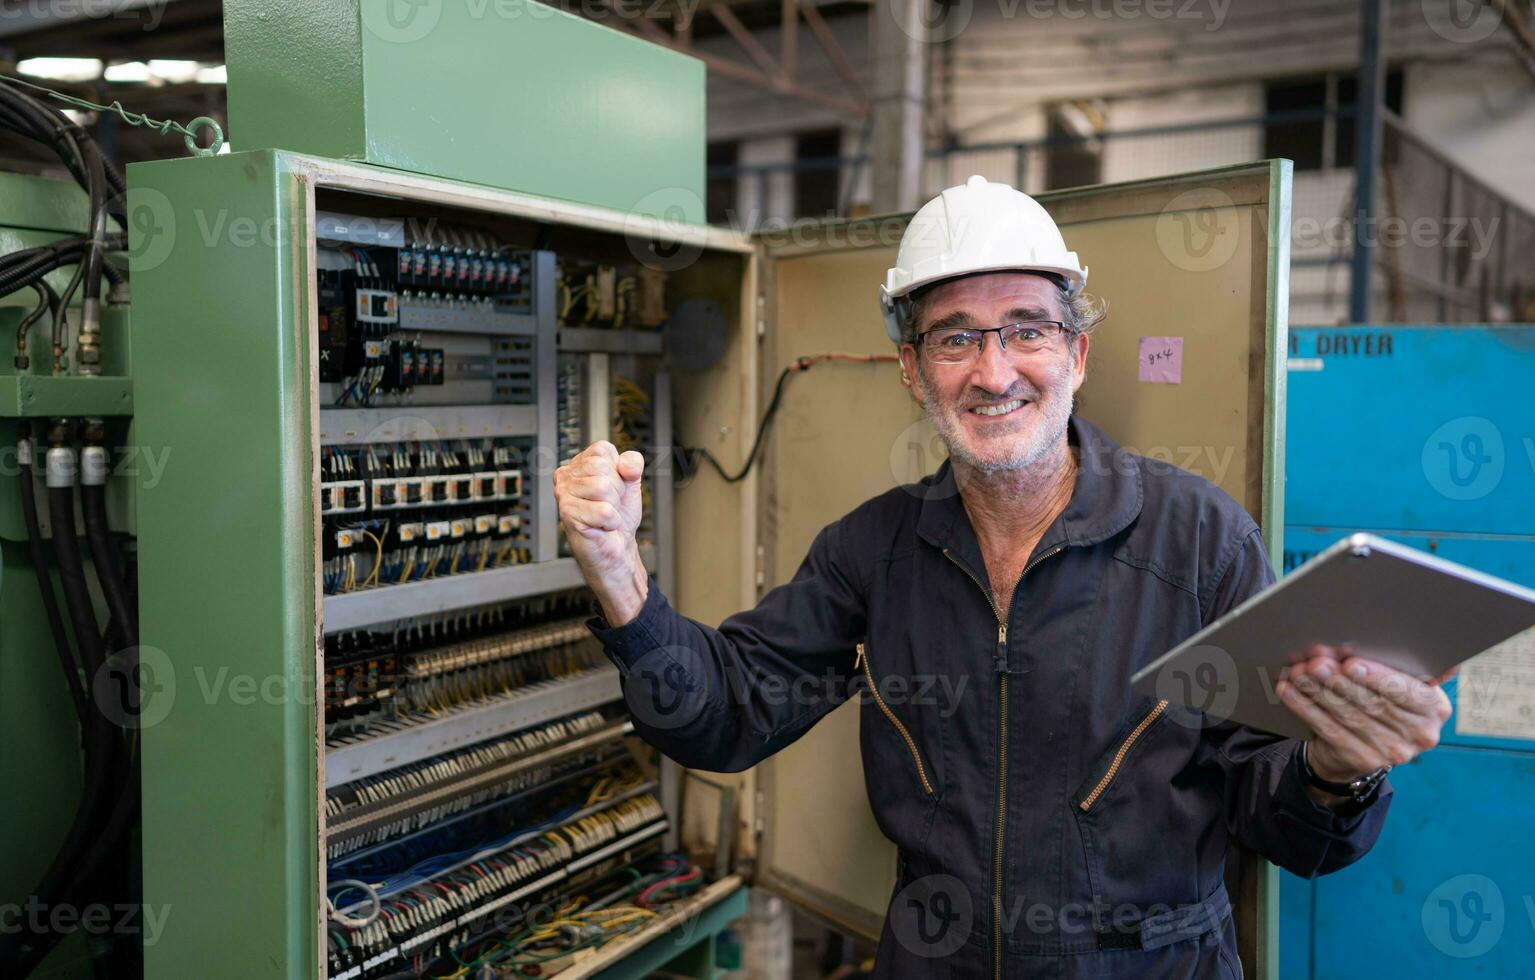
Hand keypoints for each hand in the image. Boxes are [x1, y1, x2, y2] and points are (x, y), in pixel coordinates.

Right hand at [554, 441, 647, 624]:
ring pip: (603, 487)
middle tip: (609, 504)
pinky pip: (604, 511)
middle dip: (616, 489)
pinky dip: (611, 522)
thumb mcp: (631, 482)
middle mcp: (566, 476)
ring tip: (605, 515)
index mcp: (580, 463)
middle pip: (602, 468)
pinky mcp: (567, 514)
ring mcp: (563, 494)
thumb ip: (632, 464)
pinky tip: (601, 526)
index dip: (618, 470)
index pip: (602, 450)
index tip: (615, 486)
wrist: (617, 547)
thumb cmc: (619, 515)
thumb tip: (626, 465)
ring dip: (613, 506)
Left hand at [1276, 644, 1452, 799]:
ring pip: (1349, 715)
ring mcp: (1393, 752)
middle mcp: (1421, 734)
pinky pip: (1329, 729)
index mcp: (1434, 708)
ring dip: (1320, 691)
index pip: (1407, 691)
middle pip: (1375, 703)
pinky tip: (1290, 691)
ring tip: (1299, 672)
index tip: (1352, 663)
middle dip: (1341, 681)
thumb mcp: (1400, 681)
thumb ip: (1401, 664)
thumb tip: (1378, 636)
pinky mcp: (1363, 760)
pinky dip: (1306, 707)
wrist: (1361, 744)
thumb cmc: (1381, 699)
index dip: (1378, 677)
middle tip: (1316, 662)